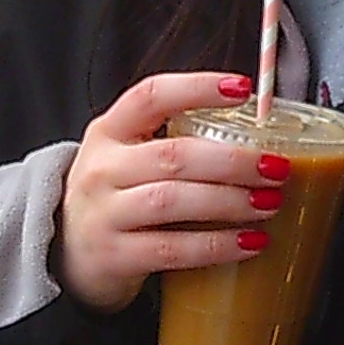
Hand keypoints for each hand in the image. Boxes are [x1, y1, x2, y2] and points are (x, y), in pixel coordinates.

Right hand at [55, 72, 287, 313]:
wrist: (67, 257)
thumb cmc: (117, 199)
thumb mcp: (128, 159)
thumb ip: (176, 142)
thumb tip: (260, 137)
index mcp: (109, 132)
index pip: (151, 96)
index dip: (197, 88)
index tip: (243, 88)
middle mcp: (101, 168)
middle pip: (173, 156)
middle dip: (233, 161)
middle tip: (276, 168)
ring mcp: (103, 214)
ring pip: (172, 201)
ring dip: (229, 201)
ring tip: (270, 203)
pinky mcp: (113, 257)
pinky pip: (172, 249)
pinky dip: (216, 246)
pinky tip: (250, 242)